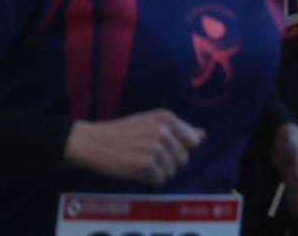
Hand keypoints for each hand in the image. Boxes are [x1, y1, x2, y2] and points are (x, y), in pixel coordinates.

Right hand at [63, 109, 204, 184]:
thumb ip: (179, 129)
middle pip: (184, 159)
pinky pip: (160, 180)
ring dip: (159, 171)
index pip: (193, 141)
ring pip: (173, 171)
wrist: (94, 142)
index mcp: (166, 117)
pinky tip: (136, 169)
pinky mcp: (146, 165)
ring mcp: (155, 148)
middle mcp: (163, 131)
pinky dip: (150, 179)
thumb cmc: (123, 132)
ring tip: (141, 161)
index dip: (179, 148)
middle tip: (148, 155)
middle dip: (169, 161)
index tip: (163, 147)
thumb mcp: (151, 123)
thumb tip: (203, 135)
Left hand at [270, 122, 297, 218]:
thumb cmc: (296, 146)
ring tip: (292, 180)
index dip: (296, 182)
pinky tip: (292, 192)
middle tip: (290, 172)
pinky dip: (293, 204)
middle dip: (293, 186)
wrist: (291, 150)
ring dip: (292, 194)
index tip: (291, 169)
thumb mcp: (297, 150)